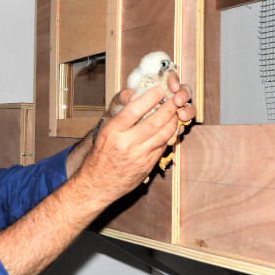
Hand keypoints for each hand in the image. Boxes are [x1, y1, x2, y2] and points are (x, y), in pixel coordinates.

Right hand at [74, 80, 194, 202]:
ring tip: (177, 112)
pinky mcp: (147, 166)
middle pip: (153, 122)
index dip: (149, 98)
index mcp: (112, 132)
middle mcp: (126, 143)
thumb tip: (138, 99)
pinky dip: (169, 136)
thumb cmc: (100, 155)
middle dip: (168, 108)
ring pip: (163, 135)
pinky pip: (162, 147)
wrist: (97, 184)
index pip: (134, 110)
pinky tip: (172, 128)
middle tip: (175, 99)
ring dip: (173, 122)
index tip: (159, 90)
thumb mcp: (105, 132)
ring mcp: (138, 156)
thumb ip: (121, 118)